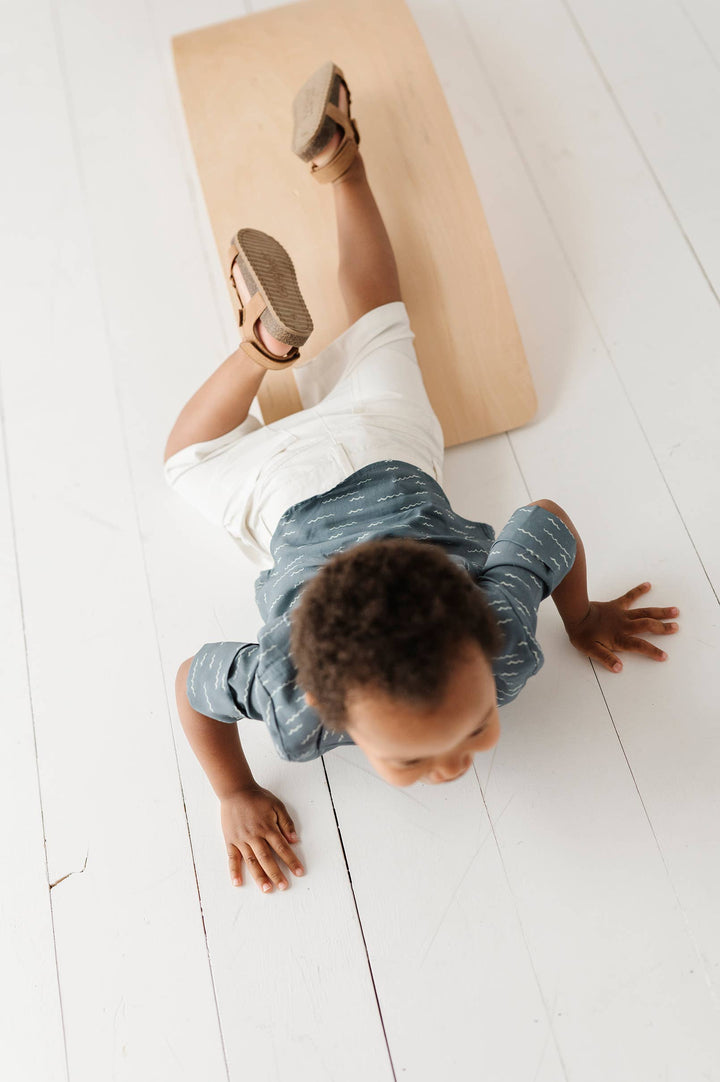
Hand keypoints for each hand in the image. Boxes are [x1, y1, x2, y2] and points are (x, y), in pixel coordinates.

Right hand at [220, 784, 304, 893]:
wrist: (235, 791)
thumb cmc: (257, 798)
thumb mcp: (277, 805)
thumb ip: (286, 823)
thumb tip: (294, 840)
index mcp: (268, 828)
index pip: (282, 848)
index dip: (292, 861)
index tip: (299, 872)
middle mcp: (255, 836)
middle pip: (267, 858)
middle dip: (276, 873)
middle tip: (284, 886)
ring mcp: (242, 840)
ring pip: (252, 861)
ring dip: (259, 876)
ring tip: (266, 889)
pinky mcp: (231, 841)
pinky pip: (232, 858)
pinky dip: (234, 871)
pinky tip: (238, 883)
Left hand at [563, 581, 679, 672]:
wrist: (575, 614)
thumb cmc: (582, 634)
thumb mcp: (591, 650)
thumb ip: (605, 658)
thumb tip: (619, 668)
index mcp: (619, 638)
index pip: (639, 646)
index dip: (652, 651)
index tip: (664, 656)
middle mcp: (624, 625)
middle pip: (647, 626)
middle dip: (663, 628)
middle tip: (676, 627)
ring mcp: (622, 613)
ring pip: (645, 612)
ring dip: (660, 611)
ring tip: (675, 611)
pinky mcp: (617, 604)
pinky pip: (630, 596)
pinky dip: (639, 590)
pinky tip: (648, 585)